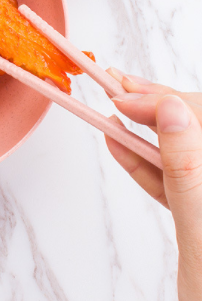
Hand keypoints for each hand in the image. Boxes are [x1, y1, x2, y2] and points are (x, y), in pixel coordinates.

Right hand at [106, 68, 201, 300]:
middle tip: (120, 85)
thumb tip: (171, 108)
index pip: (201, 117)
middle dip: (157, 105)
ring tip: (116, 105)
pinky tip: (119, 143)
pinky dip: (144, 161)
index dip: (163, 100)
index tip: (124, 95)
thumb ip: (185, 165)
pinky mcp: (200, 210)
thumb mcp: (199, 225)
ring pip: (182, 149)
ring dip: (146, 129)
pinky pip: (172, 176)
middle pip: (195, 126)